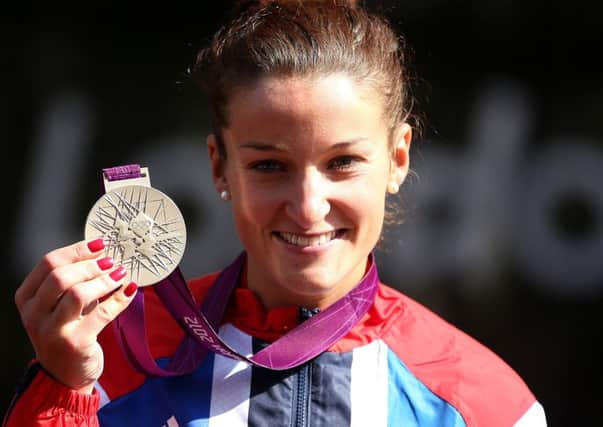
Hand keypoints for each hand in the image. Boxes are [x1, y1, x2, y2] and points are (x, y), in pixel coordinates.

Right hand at [14, 239, 137, 393]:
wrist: (64, 374)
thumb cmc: (66, 331)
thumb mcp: (59, 305)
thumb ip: (73, 280)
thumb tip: (102, 251)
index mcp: (27, 298)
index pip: (49, 263)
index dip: (77, 250)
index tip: (99, 244)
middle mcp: (34, 314)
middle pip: (60, 276)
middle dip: (90, 264)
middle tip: (111, 261)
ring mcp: (52, 330)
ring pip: (78, 294)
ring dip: (104, 280)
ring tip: (120, 274)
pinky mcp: (75, 343)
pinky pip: (102, 313)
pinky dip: (119, 299)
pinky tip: (129, 290)